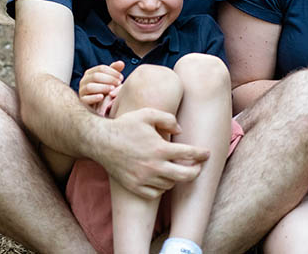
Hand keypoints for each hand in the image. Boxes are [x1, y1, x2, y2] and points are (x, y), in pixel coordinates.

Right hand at [79, 61, 124, 107]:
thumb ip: (115, 70)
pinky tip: (102, 97)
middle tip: (119, 83)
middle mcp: (84, 80)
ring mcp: (82, 90)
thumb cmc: (105, 88)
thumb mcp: (110, 79)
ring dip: (102, 87)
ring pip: (90, 87)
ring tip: (112, 89)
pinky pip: (86, 99)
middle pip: (95, 76)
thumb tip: (121, 63)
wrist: (99, 104)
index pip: (101, 68)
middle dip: (108, 79)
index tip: (121, 77)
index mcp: (90, 73)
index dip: (112, 72)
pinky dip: (94, 97)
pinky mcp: (82, 101)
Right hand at [91, 107, 209, 198]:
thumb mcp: (147, 114)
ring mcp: (144, 179)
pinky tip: (162, 178)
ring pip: (171, 184)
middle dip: (196, 171)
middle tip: (198, 166)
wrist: (100, 141)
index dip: (201, 154)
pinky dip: (162, 187)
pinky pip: (156, 193)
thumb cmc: (125, 125)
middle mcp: (153, 166)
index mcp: (159, 148)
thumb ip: (168, 118)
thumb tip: (180, 130)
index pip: (189, 154)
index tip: (207, 153)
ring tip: (178, 169)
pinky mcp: (135, 187)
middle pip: (186, 176)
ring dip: (177, 177)